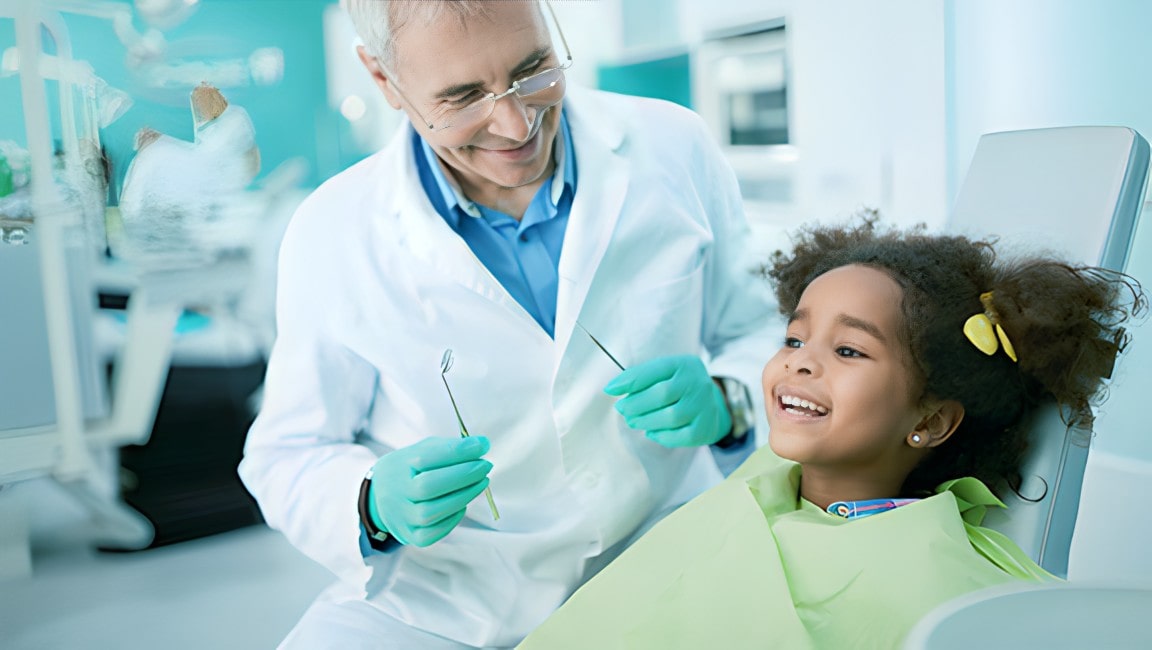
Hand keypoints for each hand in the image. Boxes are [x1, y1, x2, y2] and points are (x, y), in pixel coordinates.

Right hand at [367, 436, 492, 546]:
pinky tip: (463, 504)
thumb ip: (448, 448)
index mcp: (398, 466)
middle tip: (485, 466)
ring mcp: (401, 517)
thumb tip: (481, 445)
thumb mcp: (419, 451)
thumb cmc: (409, 471)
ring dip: (464, 496)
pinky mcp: (409, 535)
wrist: (379, 497)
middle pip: (429, 486)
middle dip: (464, 475)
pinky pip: (434, 532)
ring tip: (481, 483)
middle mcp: (396, 493)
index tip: (483, 444)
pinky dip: (453, 519)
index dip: (458, 451)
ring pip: (433, 512)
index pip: (428, 457)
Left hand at [603, 355, 731, 447]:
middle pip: (661, 394)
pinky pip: (680, 436)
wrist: (710, 405)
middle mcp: (697, 382)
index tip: (610, 390)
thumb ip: (641, 377)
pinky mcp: (705, 427)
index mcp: (684, 364)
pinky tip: (651, 432)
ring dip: (645, 421)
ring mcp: (704, 406)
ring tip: (633, 421)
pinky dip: (661, 436)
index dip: (629, 381)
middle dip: (636, 404)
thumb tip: (612, 388)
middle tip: (622, 409)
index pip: (653, 371)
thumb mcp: (664, 374)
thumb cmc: (677, 387)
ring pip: (670, 417)